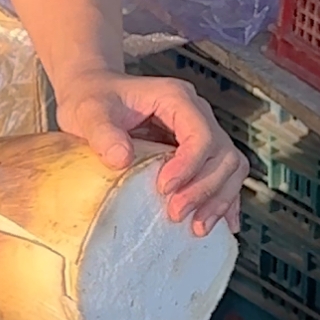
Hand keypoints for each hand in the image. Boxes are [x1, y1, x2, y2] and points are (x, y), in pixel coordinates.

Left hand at [54, 70, 247, 235]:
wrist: (90, 92)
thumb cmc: (92, 98)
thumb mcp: (89, 111)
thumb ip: (102, 133)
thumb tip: (122, 159)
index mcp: (174, 97)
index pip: (200, 133)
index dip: (189, 165)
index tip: (164, 188)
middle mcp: (195, 112)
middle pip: (222, 153)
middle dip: (204, 188)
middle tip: (176, 214)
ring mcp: (200, 131)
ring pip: (231, 166)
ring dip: (218, 199)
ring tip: (196, 227)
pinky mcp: (197, 151)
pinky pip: (225, 175)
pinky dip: (224, 199)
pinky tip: (221, 225)